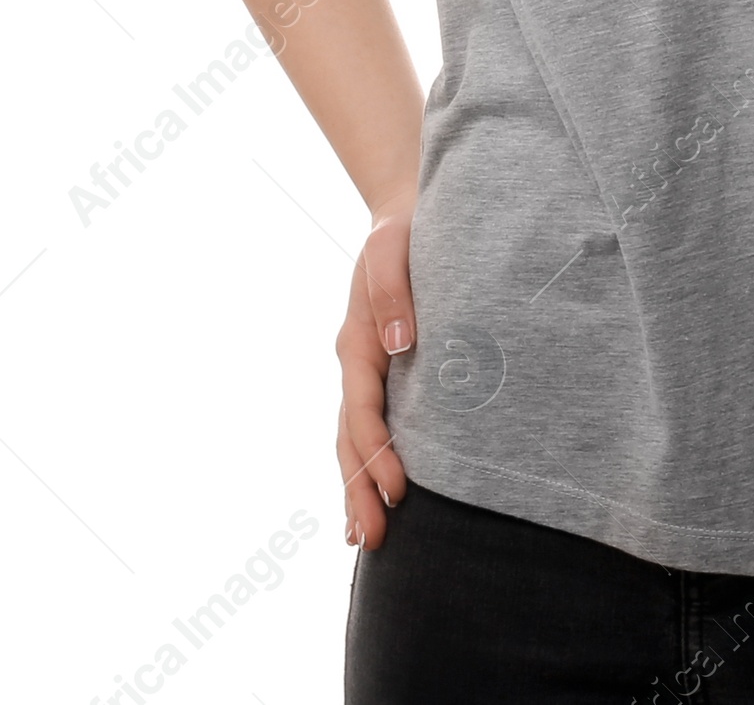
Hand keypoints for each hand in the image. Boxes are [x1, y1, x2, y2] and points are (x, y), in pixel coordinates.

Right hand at [335, 206, 414, 550]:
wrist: (403, 214)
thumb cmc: (400, 231)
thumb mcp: (391, 250)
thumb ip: (393, 292)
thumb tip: (399, 343)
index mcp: (358, 341)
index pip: (363, 410)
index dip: (377, 452)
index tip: (398, 489)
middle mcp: (358, 363)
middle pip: (350, 439)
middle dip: (359, 490)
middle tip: (373, 539)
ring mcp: (369, 371)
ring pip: (355, 440)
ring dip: (359, 487)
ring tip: (365, 538)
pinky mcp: (385, 371)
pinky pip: (371, 425)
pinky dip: (369, 463)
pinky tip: (378, 496)